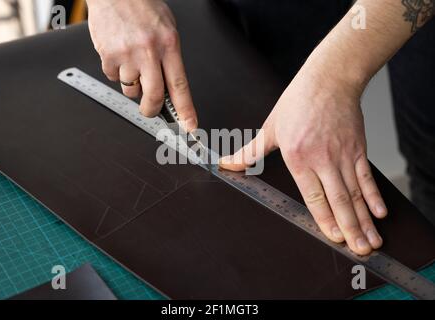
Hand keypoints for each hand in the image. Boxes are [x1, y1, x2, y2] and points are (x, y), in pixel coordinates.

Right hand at [87, 0, 196, 129]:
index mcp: (169, 44)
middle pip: (154, 96)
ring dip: (132, 85)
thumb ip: (169, 58)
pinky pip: (113, 78)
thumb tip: (170, 89)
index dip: (185, 110)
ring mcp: (127, 55)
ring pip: (131, 89)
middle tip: (150, 109)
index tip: (190, 125)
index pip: (180, 85)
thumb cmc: (142, 7)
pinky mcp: (108, 56)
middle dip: (152, 110)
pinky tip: (119, 54)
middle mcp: (149, 51)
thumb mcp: (167, 29)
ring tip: (132, 63)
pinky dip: (116, 72)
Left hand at [220, 62, 387, 255]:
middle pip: (339, 200)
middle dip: (349, 228)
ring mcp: (344, 155)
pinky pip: (367, 177)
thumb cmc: (298, 101)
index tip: (334, 237)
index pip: (313, 196)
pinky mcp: (358, 148)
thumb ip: (250, 152)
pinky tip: (379, 214)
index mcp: (299, 157)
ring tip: (372, 240)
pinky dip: (374, 196)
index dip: (325, 219)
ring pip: (355, 193)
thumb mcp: (271, 128)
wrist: (329, 78)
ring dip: (364, 219)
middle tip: (359, 250)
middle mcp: (324, 159)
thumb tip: (227, 164)